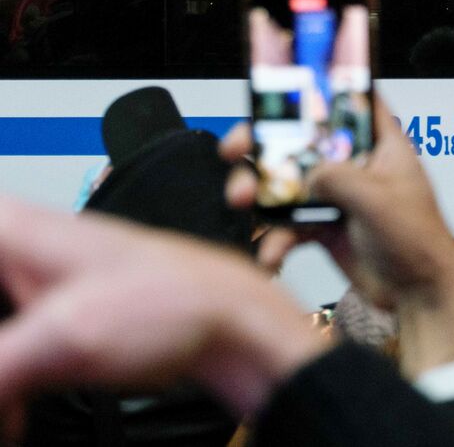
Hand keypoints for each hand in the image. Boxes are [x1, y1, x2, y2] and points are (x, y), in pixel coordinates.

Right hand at [0, 198, 327, 435]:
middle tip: (10, 388)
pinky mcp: (53, 316)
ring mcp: (35, 283)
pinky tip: (14, 421)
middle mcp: (18, 247)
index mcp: (12, 229)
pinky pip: (7, 350)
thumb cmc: (172, 302)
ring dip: (1, 379)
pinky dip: (6, 393)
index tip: (2, 358)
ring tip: (12, 411)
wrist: (232, 324)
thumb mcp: (58, 340)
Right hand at [223, 100, 453, 372]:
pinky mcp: (325, 228)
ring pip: (287, 184)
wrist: (418, 296)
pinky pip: (288, 226)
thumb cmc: (420, 242)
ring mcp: (338, 197)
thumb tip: (308, 174)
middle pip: (304, 142)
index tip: (282, 89)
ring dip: (261, 194)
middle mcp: (357, 166)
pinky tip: (271, 254)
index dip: (322, 88)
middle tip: (236, 150)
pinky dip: (275, 238)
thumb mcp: (380, 200)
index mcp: (381, 146)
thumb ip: (340, 178)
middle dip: (266, 145)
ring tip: (243, 202)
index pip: (353, 102)